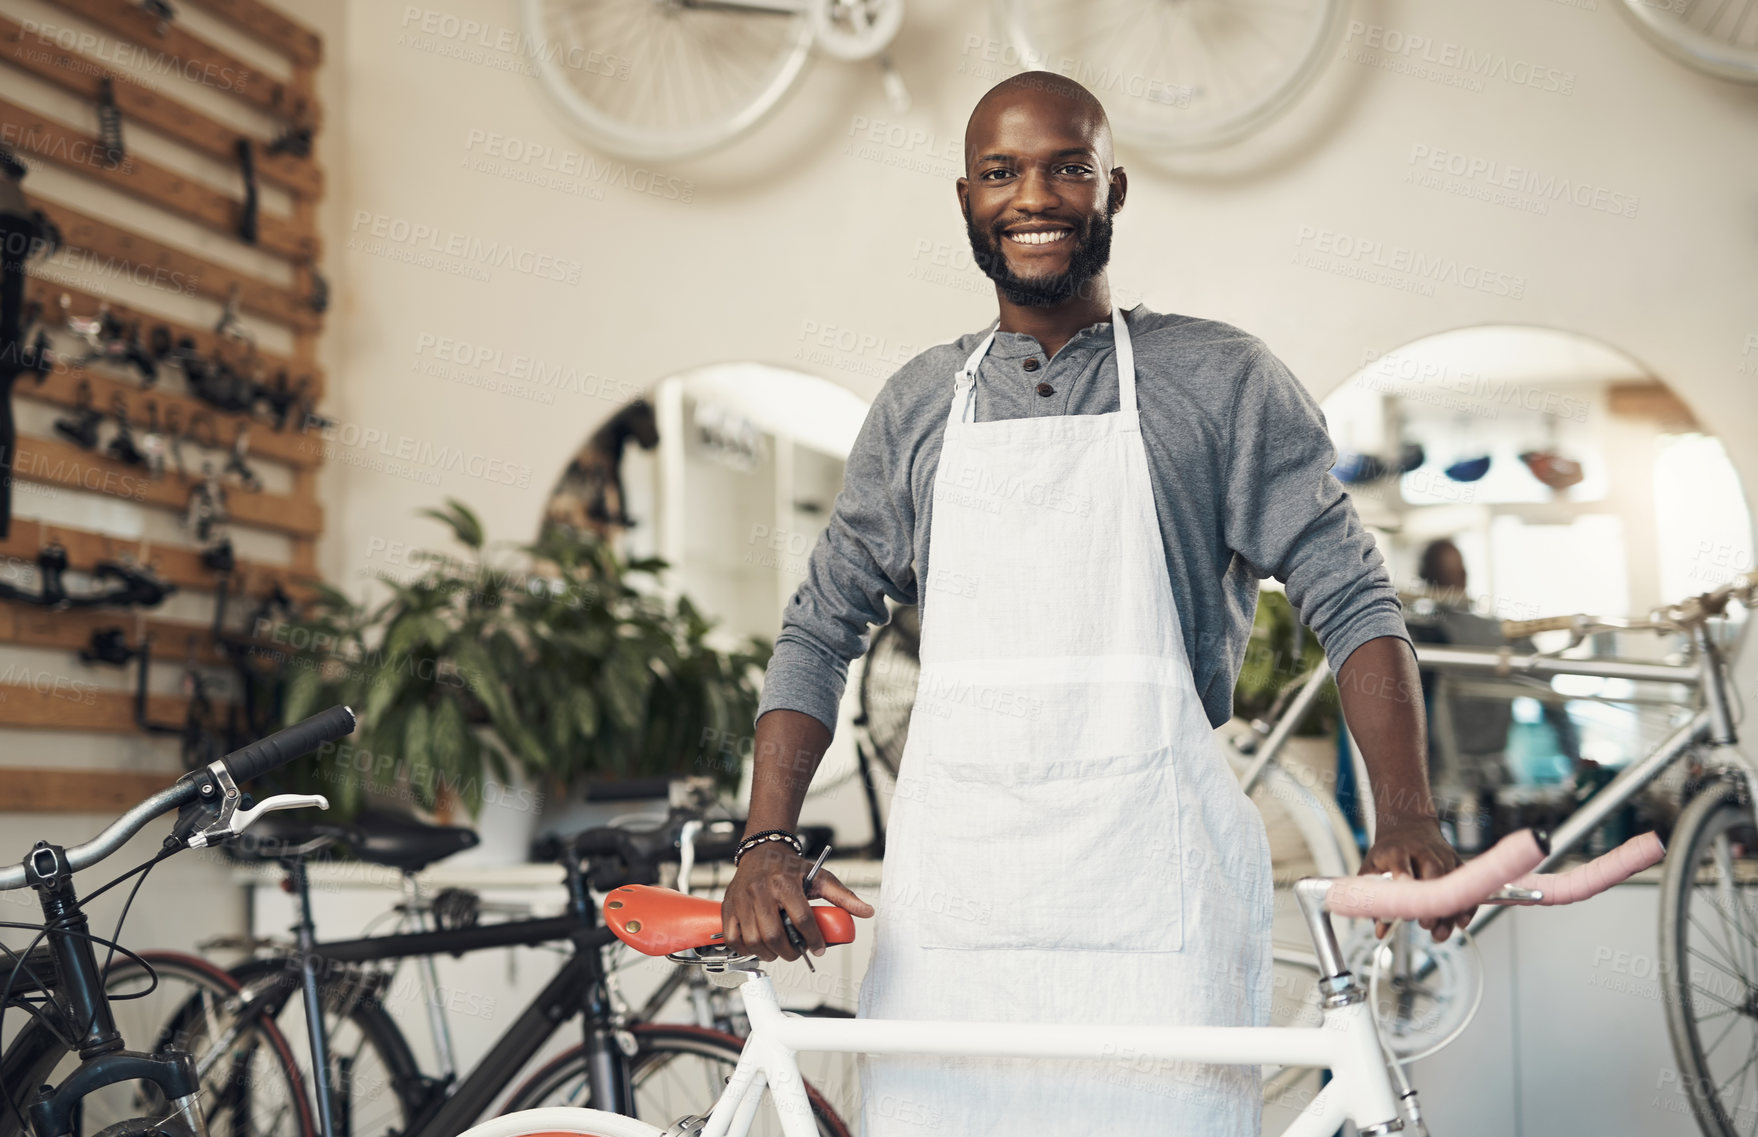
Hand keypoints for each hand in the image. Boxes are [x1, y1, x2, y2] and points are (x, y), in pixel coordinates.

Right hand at [721, 842, 873, 961]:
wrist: (761, 851)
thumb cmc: (790, 867)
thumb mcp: (819, 876)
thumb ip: (843, 896)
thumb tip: (866, 911)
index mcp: (785, 882)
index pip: (801, 918)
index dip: (813, 939)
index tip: (818, 949)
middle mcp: (761, 890)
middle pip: (774, 934)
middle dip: (788, 952)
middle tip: (797, 953)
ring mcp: (742, 900)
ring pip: (753, 940)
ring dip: (768, 953)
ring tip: (779, 951)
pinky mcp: (729, 907)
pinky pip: (733, 938)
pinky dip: (745, 949)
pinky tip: (758, 946)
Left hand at [1360, 817, 1472, 942]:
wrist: (1408, 827)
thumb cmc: (1389, 853)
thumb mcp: (1372, 870)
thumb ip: (1375, 900)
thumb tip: (1380, 932)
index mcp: (1397, 851)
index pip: (1400, 862)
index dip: (1404, 879)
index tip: (1405, 900)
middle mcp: (1423, 851)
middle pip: (1431, 873)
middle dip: (1430, 900)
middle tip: (1424, 925)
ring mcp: (1442, 856)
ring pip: (1450, 882)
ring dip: (1447, 911)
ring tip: (1438, 934)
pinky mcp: (1458, 862)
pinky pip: (1465, 886)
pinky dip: (1466, 906)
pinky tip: (1459, 923)